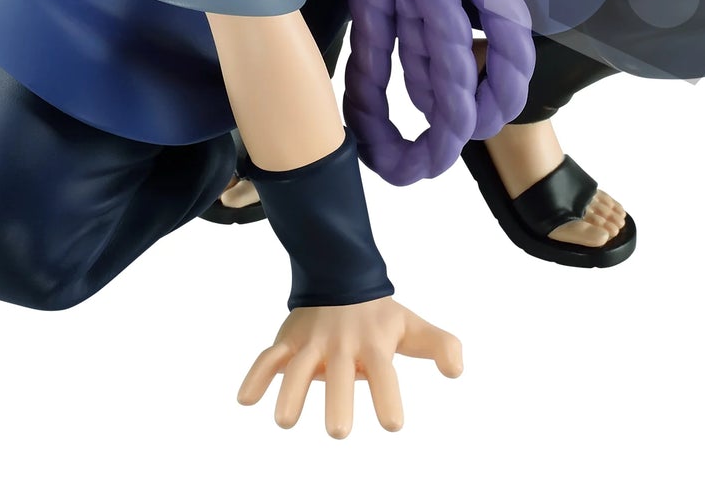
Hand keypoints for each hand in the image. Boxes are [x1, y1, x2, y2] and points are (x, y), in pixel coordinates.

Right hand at [237, 297, 462, 436]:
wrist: (340, 272)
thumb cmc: (380, 315)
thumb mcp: (412, 327)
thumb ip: (439, 345)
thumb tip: (459, 368)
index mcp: (373, 344)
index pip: (383, 371)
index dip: (388, 395)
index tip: (393, 424)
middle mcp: (342, 343)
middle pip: (339, 372)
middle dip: (338, 400)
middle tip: (339, 433)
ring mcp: (312, 341)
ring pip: (298, 366)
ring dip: (291, 391)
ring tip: (285, 420)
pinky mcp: (288, 340)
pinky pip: (269, 357)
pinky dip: (256, 376)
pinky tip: (245, 400)